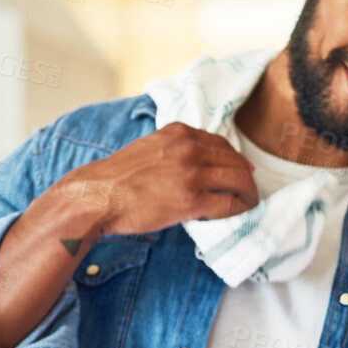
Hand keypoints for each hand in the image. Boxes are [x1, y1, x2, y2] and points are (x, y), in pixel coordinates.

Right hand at [54, 122, 256, 234]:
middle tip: (248, 190)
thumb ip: (172, 150)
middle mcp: (189, 148)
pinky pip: (229, 204)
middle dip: (246, 176)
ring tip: (248, 203)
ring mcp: (192, 174)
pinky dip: (239, 209)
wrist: (98, 196)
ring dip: (248, 193)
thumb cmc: (117, 178)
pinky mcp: (192, 200)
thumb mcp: (148, 148)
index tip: (240, 169)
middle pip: (235, 160)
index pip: (220, 143)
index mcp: (179, 133)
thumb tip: (193, 164)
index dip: (234, 158)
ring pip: (238, 180)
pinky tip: (239, 214)